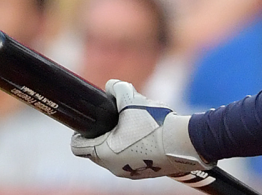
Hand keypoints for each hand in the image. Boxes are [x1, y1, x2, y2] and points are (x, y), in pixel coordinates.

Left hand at [70, 80, 212, 178]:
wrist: (184, 143)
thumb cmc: (155, 124)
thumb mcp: (132, 99)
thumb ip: (116, 89)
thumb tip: (109, 86)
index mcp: (103, 152)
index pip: (77, 146)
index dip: (80, 132)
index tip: (91, 121)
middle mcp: (112, 167)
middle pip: (97, 150)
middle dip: (104, 134)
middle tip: (117, 119)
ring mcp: (128, 173)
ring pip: (115, 156)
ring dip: (119, 142)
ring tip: (135, 126)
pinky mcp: (143, 174)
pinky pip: (131, 161)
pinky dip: (133, 150)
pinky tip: (147, 137)